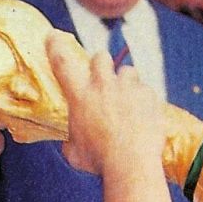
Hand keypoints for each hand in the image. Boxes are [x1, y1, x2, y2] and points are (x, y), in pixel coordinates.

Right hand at [46, 31, 164, 174]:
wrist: (132, 164)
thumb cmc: (99, 162)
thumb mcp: (75, 154)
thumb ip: (72, 141)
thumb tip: (71, 142)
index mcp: (80, 96)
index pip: (62, 63)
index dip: (55, 46)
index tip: (53, 37)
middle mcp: (103, 85)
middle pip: (100, 57)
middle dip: (100, 65)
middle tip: (102, 81)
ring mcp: (128, 88)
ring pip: (127, 70)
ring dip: (124, 81)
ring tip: (126, 101)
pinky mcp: (149, 95)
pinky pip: (145, 90)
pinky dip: (143, 100)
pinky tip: (141, 116)